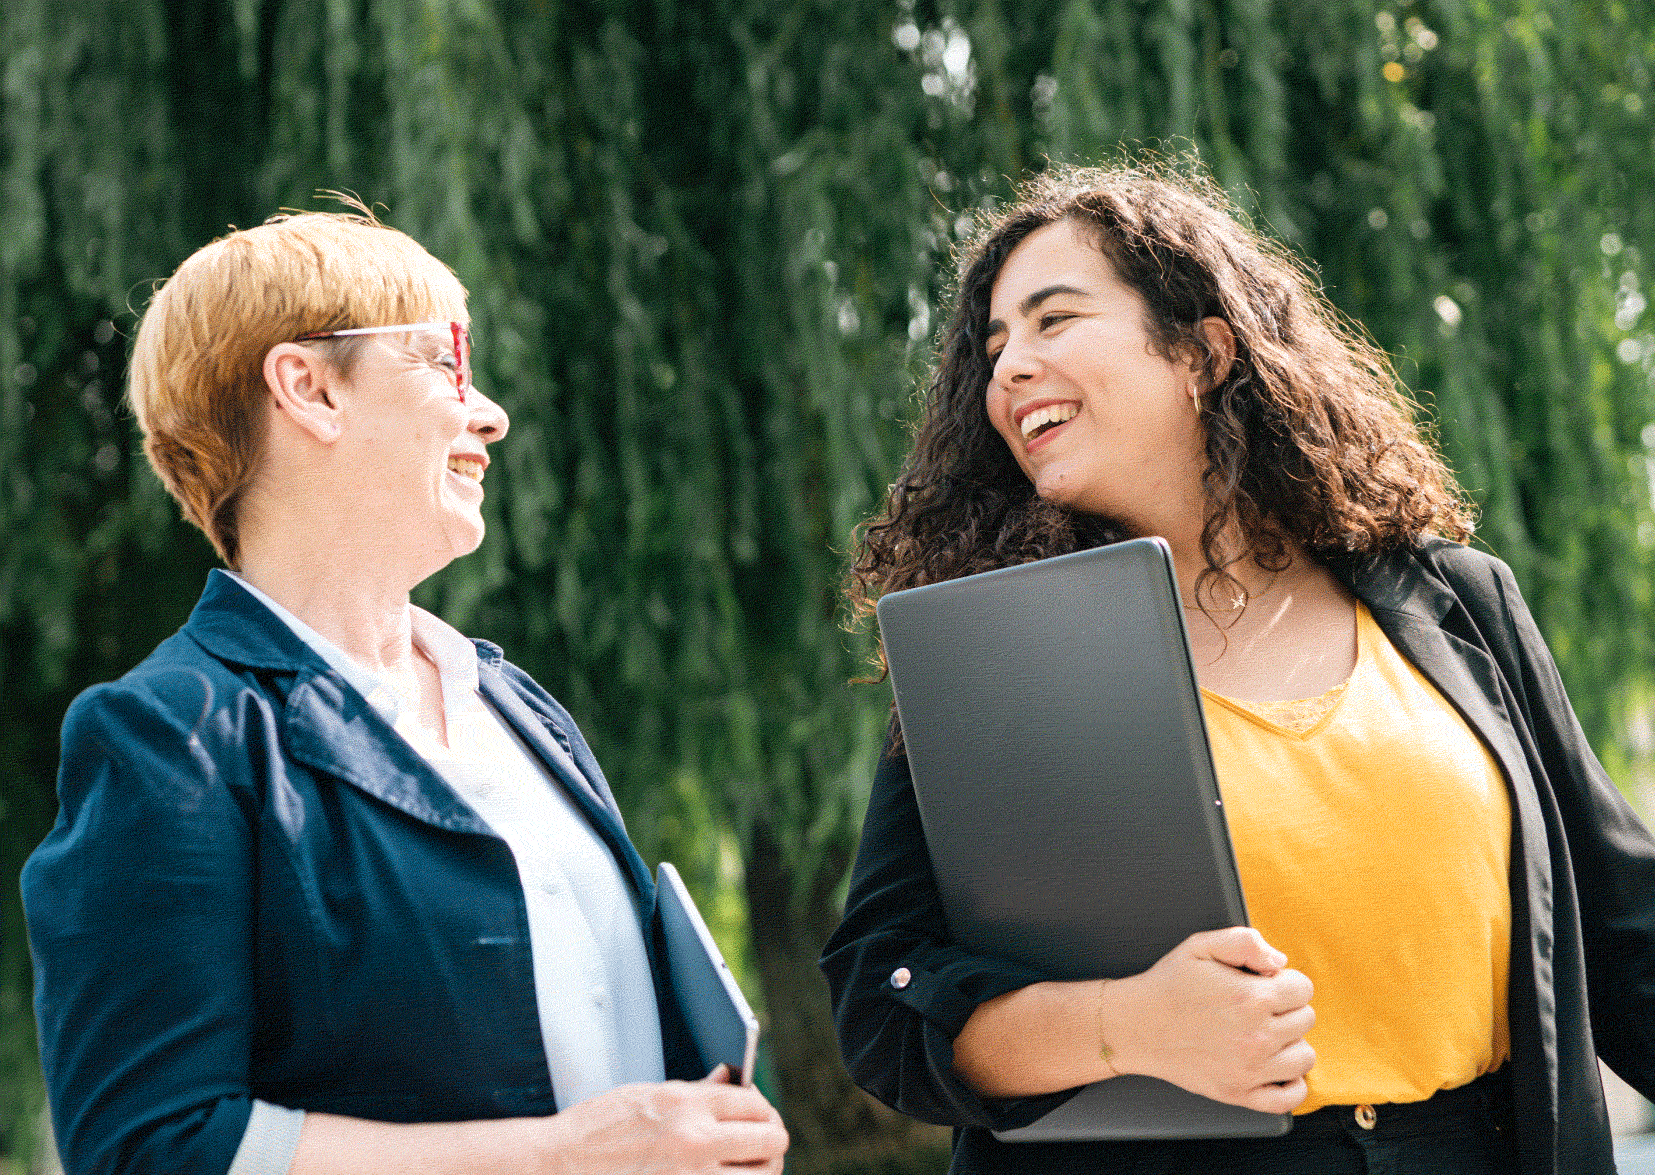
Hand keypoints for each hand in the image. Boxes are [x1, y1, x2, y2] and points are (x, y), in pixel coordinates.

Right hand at [541, 1067, 788, 1174]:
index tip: (756, 1113)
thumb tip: (733, 1084)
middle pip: (771, 1141)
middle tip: (762, 1140)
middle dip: (772, 1138)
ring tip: (752, 1165)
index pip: (754, 1103)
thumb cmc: (600, 1127)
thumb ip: (698, 1092)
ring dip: (762, 1170)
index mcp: (686, 1106)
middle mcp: (695, 1143)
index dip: (761, 1106)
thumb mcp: (650, 1094)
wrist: (560, 1165)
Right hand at [1104, 927, 1314, 1113]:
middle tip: (1257, 1007)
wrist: (1136, 1026)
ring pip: (1305, 1057)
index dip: (1284, 982)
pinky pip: (1289, 1098)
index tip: (1264, 984)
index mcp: (1250, 998)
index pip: (1303, 989)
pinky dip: (1291, 1084)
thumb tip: (1280, 961)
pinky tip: (1275, 1066)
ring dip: (1291, 1043)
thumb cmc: (1169, 985)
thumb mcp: (1201, 946)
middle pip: (1306, 1020)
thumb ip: (1245, 942)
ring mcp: (1249, 1070)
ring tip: (1265, 1033)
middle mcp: (1256, 1036)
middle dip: (1286, 1008)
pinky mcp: (1239, 1093)